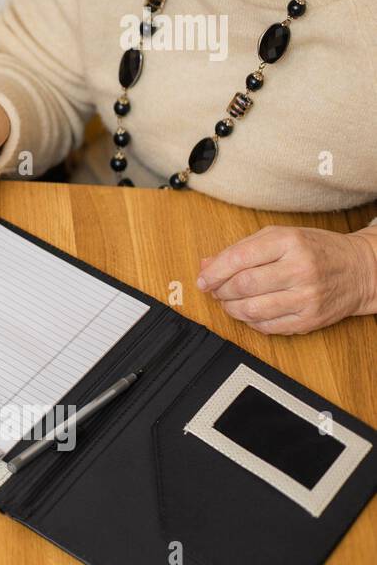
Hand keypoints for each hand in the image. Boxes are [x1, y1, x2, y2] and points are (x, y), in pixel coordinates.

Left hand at [197, 226, 376, 334]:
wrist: (361, 269)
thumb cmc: (316, 249)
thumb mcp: (279, 237)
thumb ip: (241, 249)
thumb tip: (206, 265)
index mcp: (288, 242)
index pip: (238, 259)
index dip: (213, 273)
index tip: (203, 280)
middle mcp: (299, 269)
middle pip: (243, 286)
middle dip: (220, 291)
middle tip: (216, 291)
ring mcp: (307, 296)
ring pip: (253, 310)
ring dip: (231, 309)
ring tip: (229, 302)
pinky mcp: (310, 319)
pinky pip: (268, 327)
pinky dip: (250, 322)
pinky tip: (250, 312)